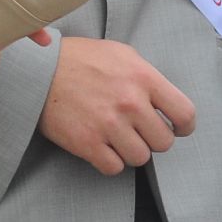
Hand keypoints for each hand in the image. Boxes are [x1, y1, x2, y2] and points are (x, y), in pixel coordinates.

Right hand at [38, 36, 196, 174]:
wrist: (36, 70)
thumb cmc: (79, 59)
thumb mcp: (119, 54)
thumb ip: (146, 75)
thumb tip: (166, 102)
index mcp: (142, 77)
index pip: (184, 114)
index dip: (183, 126)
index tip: (175, 128)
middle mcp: (129, 102)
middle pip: (164, 142)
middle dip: (151, 138)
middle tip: (135, 129)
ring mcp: (108, 124)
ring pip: (140, 158)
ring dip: (130, 150)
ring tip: (115, 136)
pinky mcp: (87, 143)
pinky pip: (114, 167)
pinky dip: (109, 160)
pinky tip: (99, 145)